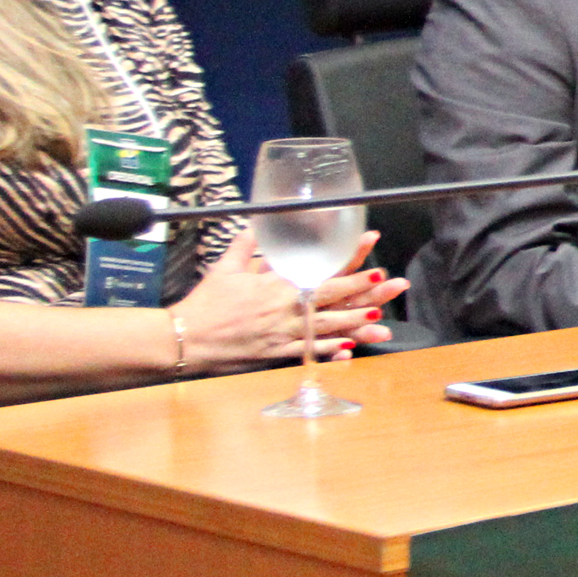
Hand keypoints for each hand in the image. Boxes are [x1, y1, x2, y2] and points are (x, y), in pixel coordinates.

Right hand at [173, 229, 408, 372]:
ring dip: (357, 322)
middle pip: (332, 297)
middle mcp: (285, 307)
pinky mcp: (277, 353)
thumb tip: (258, 224)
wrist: (185, 339)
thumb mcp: (225, 266)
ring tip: (382, 319)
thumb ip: (247, 245)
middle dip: (365, 290)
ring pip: (328, 326)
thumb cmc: (206, 302)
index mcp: (276, 283)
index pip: (319, 268)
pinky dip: (330, 350)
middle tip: (392, 283)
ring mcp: (283, 332)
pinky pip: (309, 351)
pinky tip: (351, 350)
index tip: (373, 250)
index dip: (348, 260)